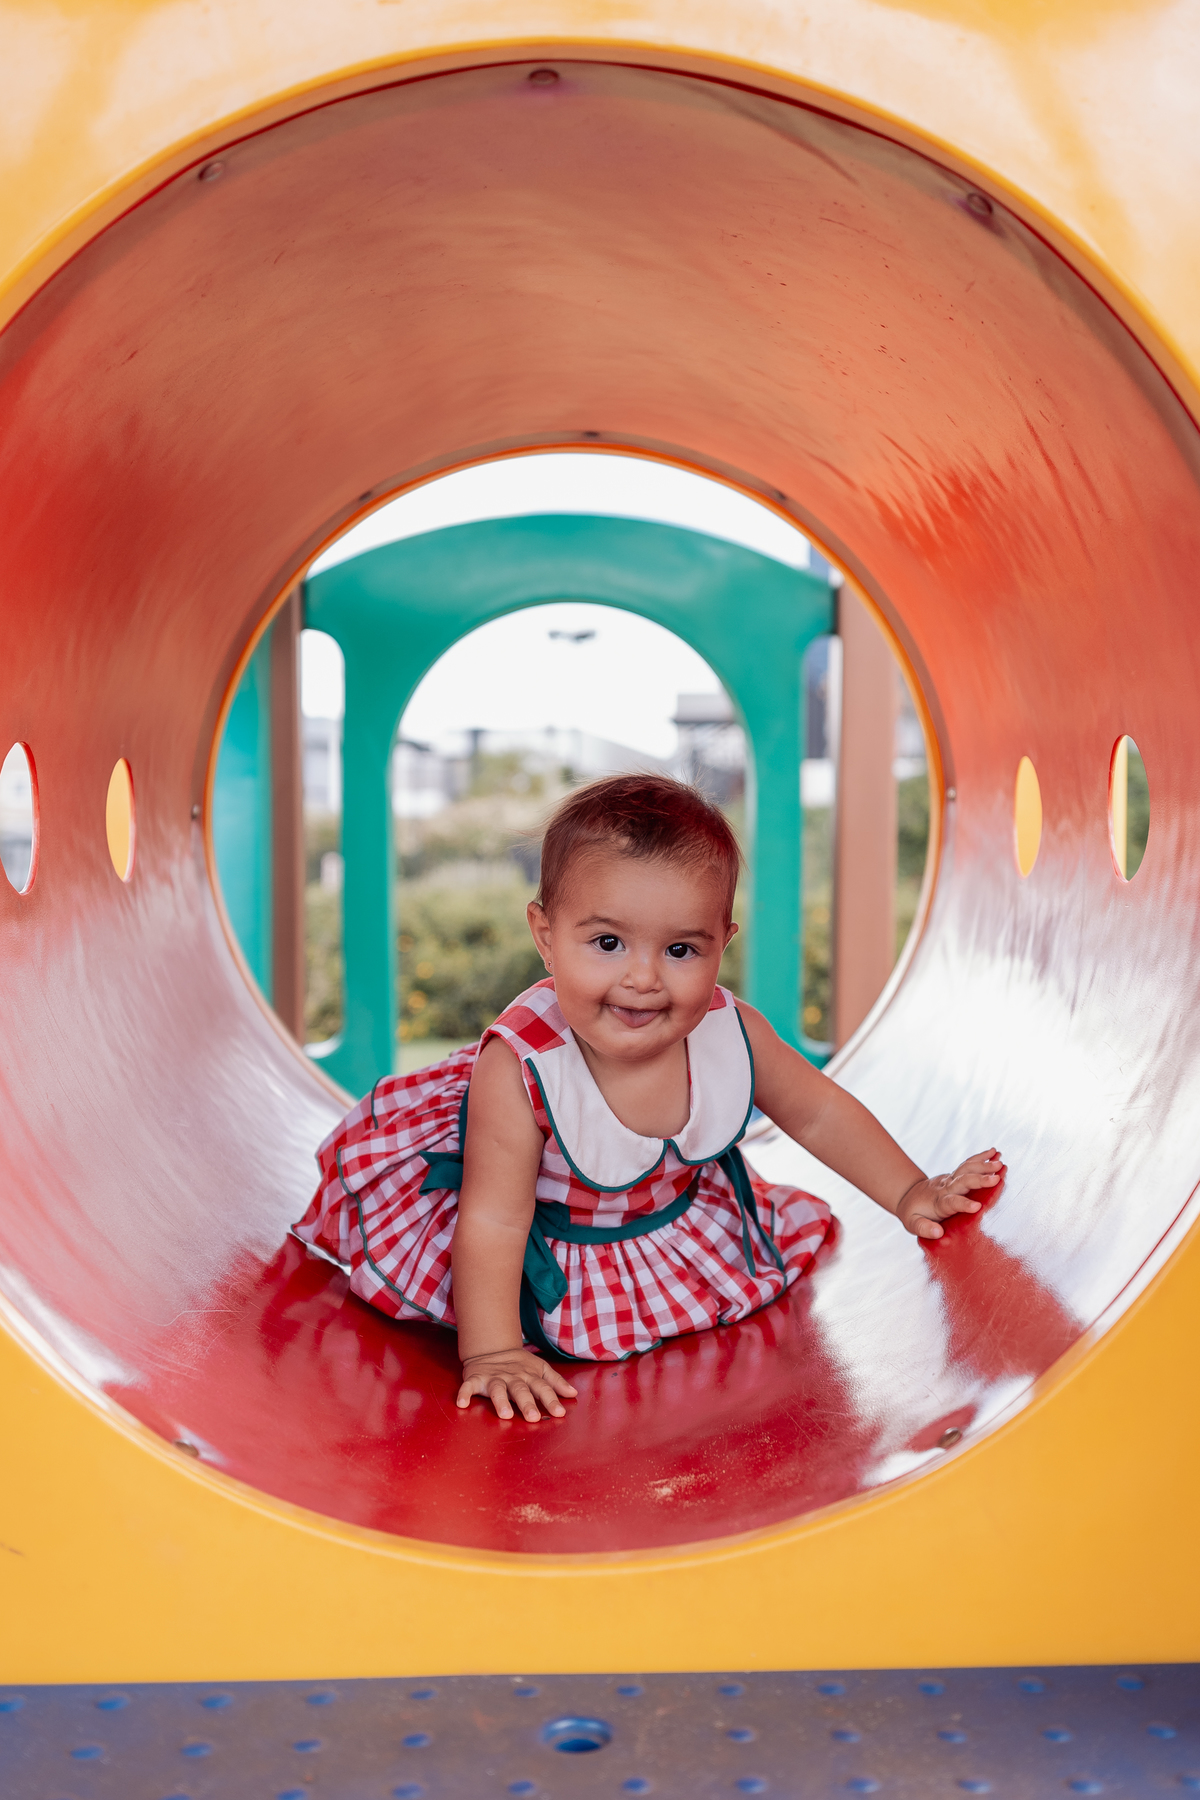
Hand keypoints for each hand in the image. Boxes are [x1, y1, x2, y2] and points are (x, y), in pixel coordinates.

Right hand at [456, 1347, 577, 1420]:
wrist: (492, 1348)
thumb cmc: (519, 1365)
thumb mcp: (540, 1369)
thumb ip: (555, 1382)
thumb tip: (574, 1393)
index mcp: (529, 1376)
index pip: (542, 1388)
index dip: (551, 1400)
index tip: (560, 1413)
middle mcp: (512, 1377)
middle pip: (520, 1390)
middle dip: (527, 1403)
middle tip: (534, 1417)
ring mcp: (493, 1378)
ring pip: (497, 1389)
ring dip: (500, 1401)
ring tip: (505, 1415)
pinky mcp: (475, 1378)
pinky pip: (468, 1386)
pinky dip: (464, 1393)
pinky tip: (462, 1404)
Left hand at [896, 1148, 1004, 1239]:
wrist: (909, 1195)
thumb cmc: (914, 1213)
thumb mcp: (913, 1223)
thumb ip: (923, 1228)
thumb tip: (938, 1233)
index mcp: (938, 1203)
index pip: (951, 1202)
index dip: (963, 1204)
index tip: (977, 1206)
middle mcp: (946, 1188)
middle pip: (963, 1181)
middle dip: (979, 1179)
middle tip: (996, 1178)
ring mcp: (951, 1180)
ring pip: (966, 1169)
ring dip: (983, 1165)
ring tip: (1000, 1164)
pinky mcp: (956, 1175)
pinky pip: (968, 1164)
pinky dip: (981, 1157)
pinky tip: (995, 1152)